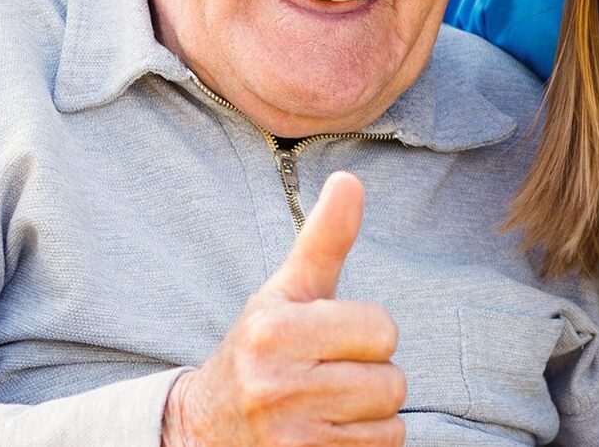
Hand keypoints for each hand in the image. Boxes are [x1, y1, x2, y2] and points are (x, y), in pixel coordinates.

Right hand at [162, 172, 404, 445]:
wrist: (206, 428)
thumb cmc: (260, 349)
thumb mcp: (285, 292)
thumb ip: (323, 240)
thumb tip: (351, 179)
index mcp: (274, 330)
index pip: (382, 330)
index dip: (367, 333)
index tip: (333, 337)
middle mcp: (276, 385)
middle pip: (392, 381)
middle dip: (371, 376)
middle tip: (330, 374)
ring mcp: (290, 437)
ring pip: (390, 423)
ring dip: (370, 415)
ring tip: (328, 404)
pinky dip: (363, 445)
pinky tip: (327, 432)